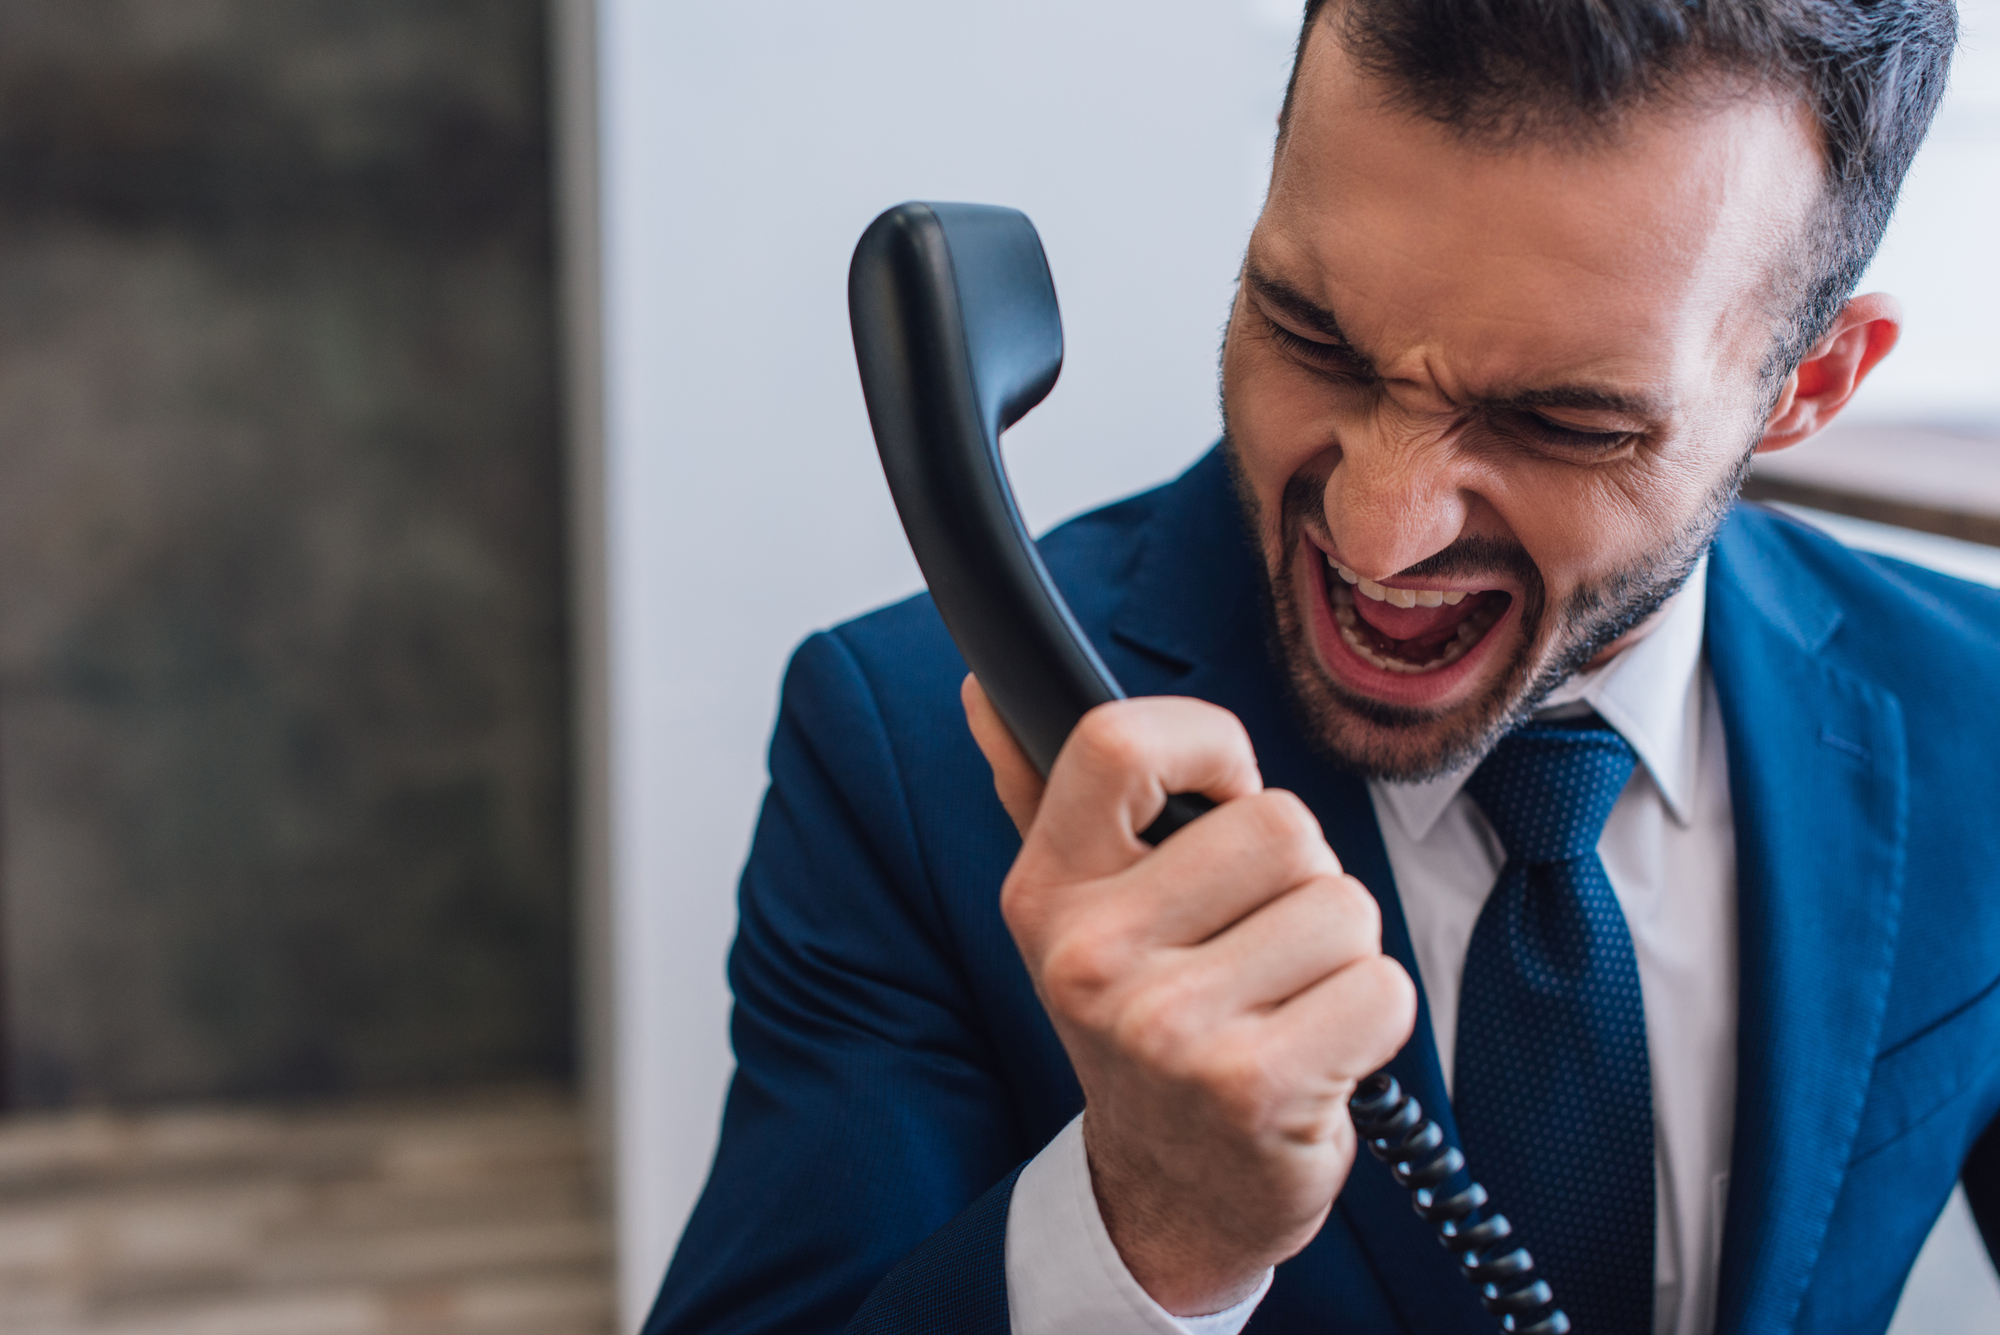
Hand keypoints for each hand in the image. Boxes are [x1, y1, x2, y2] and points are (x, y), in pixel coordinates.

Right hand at [963, 676, 1415, 1315]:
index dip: (1209, 747)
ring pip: (1342, 903)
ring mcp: (1167, 1027)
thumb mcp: (1078, 914)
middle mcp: (1090, 956)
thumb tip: (986, 691)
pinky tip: (1316, 1053)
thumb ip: (1038, 793)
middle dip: (1300, 879)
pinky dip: (1372, 1018)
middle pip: (1281, 823)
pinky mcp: (1253, 1087)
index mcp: (1048, 891)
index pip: (1119, 741)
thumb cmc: (1149, 1023)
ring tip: (1283, 1003)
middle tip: (1257, 945)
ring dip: (1340, 955)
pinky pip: (1379, 986)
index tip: (1225, 793)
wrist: (1175, 1192)